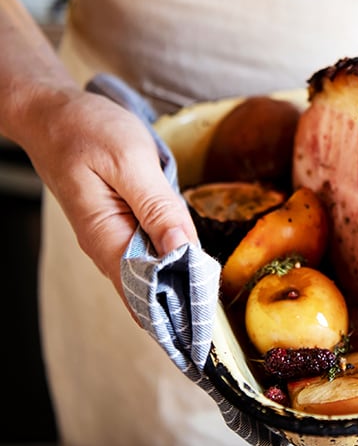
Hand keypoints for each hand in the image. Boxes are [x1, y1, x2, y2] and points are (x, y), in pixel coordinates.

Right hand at [21, 87, 197, 317]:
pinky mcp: (121, 223)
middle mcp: (107, 246)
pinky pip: (148, 254)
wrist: (52, 113)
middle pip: (149, 291)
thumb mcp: (131, 162)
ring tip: (213, 315)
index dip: (179, 311)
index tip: (209, 329)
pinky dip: (171, 265)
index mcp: (106, 237)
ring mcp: (113, 236)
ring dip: (179, 291)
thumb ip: (158, 208)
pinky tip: (194, 274)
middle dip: (181, 310)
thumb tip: (184, 249)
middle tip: (217, 333)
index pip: (146, 291)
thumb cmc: (88, 130)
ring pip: (149, 275)